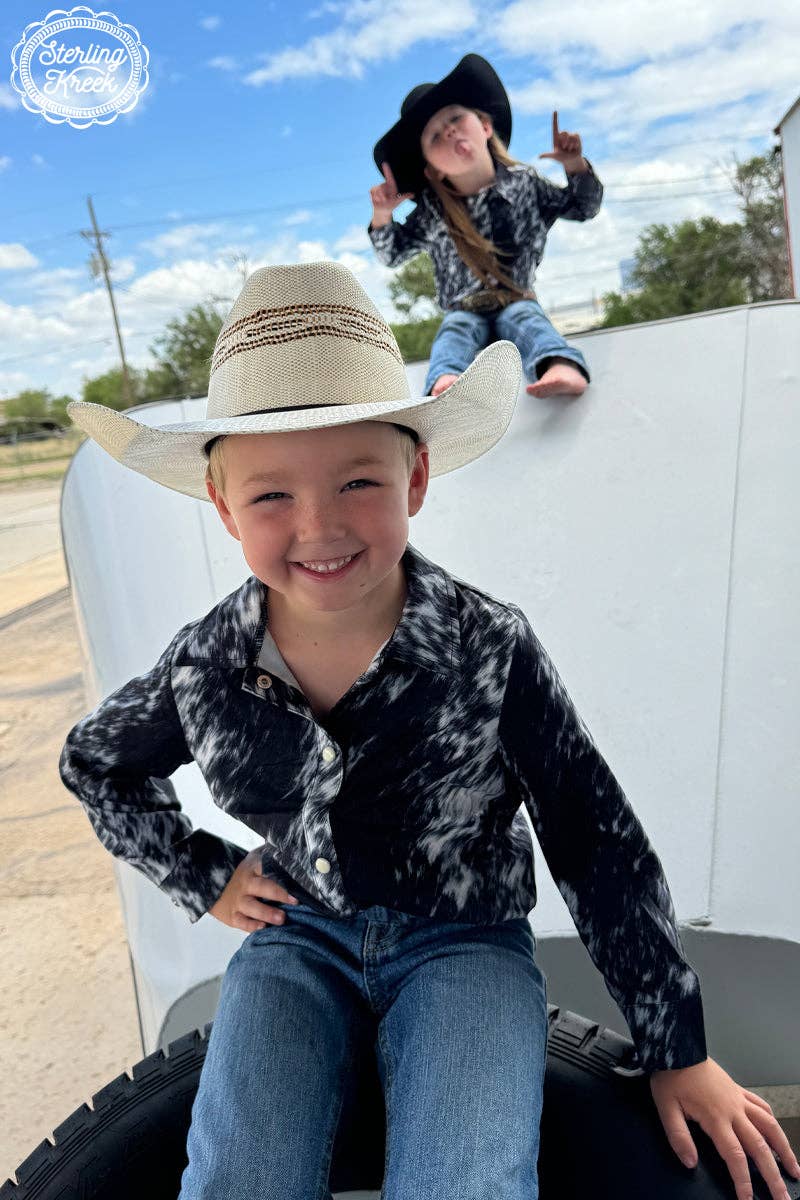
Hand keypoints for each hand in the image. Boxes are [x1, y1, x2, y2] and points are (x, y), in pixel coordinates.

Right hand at [209, 847, 298, 931]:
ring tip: (281, 919)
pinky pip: (242, 922)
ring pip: (252, 907)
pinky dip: (252, 926)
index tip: (298, 879)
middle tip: (295, 901)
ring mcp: (238, 901)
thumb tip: (295, 850)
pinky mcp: (232, 916)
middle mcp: (246, 884)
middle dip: (279, 893)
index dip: (282, 872)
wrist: (214, 886)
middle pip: (262, 887)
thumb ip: (272, 856)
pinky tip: (264, 928)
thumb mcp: (255, 860)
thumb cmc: (246, 875)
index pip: (267, 867)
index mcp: (253, 867)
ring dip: (267, 913)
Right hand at [370, 160, 414, 221]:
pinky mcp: (372, 190)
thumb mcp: (398, 200)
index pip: (389, 176)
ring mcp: (378, 187)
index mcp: (391, 185)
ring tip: (382, 200)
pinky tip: (377, 200)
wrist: (383, 210)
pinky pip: (373, 192)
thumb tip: (413, 194)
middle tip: (386, 200)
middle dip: (384, 196)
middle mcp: (384, 185)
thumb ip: (405, 196)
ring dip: (380, 198)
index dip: (387, 170)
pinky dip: (375, 198)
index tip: (385, 163)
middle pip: (382, 187)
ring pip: (377, 191)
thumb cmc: (391, 205)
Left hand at [539, 111, 585, 173]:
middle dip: (565, 142)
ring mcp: (569, 135)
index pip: (555, 126)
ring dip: (570, 145)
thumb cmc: (561, 158)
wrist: (571, 160)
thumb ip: (548, 155)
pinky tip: (574, 147)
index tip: (555, 111)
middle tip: (564, 148)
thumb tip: (539, 157)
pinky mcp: (576, 136)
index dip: (555, 118)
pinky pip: (576, 136)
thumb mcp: (554, 156)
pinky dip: (575, 143)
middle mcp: (562, 135)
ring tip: (569, 149)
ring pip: (570, 135)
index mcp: (556, 137)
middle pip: (564, 132)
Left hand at [650, 1056, 799, 1199]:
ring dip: (783, 1149)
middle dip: (773, 1176)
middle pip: (760, 1147)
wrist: (678, 1047)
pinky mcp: (738, 1090)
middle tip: (783, 1197)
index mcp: (716, 1118)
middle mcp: (733, 1110)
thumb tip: (690, 1162)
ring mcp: (739, 1099)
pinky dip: (772, 1122)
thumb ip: (678, 1137)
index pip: (735, 1156)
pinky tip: (777, 1134)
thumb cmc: (671, 1077)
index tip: (748, 1199)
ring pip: (769, 1126)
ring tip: (793, 1169)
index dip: (743, 1181)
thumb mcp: (666, 1108)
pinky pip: (762, 1106)